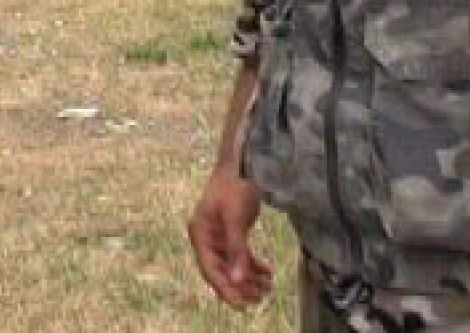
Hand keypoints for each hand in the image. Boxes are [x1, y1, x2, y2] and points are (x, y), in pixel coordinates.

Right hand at [187, 165, 272, 307]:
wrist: (242, 163)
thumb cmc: (234, 186)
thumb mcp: (235, 218)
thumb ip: (236, 249)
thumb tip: (238, 280)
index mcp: (200, 235)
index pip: (211, 270)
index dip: (226, 289)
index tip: (242, 304)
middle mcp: (207, 238)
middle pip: (221, 271)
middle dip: (241, 287)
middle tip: (261, 298)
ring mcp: (219, 236)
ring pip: (233, 265)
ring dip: (250, 278)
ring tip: (269, 288)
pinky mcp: (232, 232)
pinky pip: (241, 255)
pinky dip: (253, 265)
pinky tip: (268, 273)